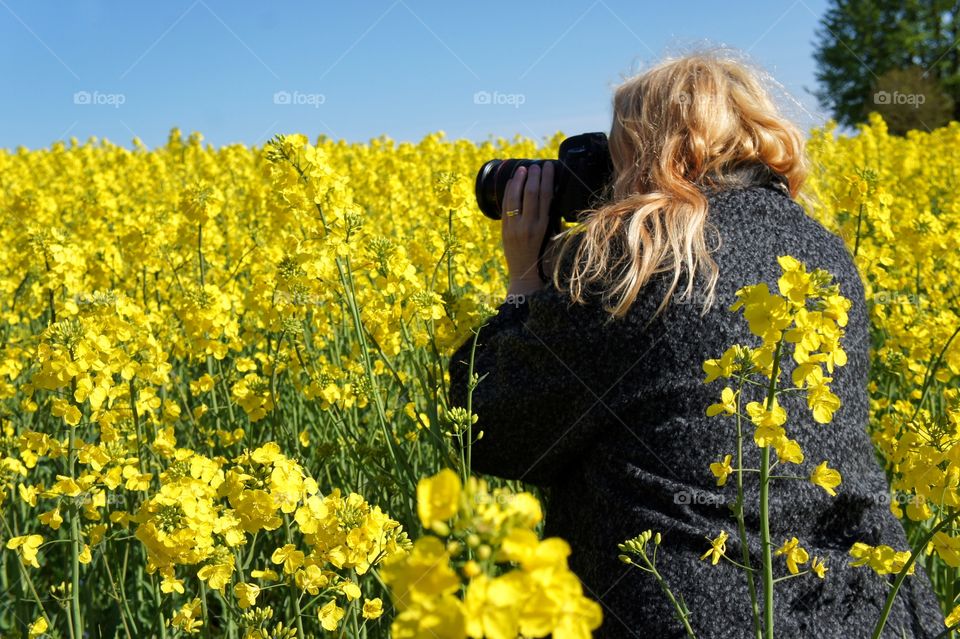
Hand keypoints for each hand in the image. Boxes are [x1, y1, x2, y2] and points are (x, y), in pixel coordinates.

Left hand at [502, 161, 554, 296]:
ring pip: (514, 197)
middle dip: (533, 176)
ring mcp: (514, 227)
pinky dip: (509, 193)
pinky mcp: (504, 230)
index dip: (546, 179)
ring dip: (518, 181)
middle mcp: (528, 225)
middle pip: (530, 193)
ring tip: (522, 169)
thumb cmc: (543, 258)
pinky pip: (506, 207)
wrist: (525, 276)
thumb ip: (551, 218)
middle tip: (535, 165)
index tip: (547, 166)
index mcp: (543, 226)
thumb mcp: (552, 237)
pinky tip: (512, 183)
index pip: (545, 196)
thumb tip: (551, 196)